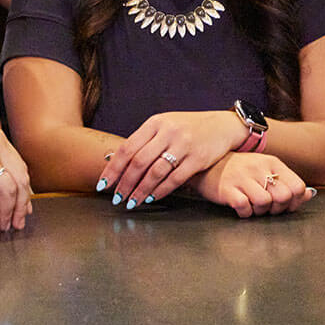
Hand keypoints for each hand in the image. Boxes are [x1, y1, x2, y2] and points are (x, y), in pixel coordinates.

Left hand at [98, 110, 247, 207]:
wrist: (222, 125)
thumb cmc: (187, 128)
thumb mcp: (164, 126)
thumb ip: (143, 142)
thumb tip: (112, 160)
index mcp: (155, 123)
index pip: (128, 148)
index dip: (113, 168)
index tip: (103, 185)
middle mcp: (168, 132)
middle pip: (139, 161)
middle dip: (125, 183)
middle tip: (117, 198)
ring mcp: (184, 145)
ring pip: (155, 172)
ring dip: (140, 190)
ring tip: (131, 202)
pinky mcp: (198, 158)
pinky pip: (175, 179)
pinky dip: (160, 191)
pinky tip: (151, 198)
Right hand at [195, 152, 313, 216]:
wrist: (209, 164)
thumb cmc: (242, 170)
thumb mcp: (266, 170)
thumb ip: (288, 182)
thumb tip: (309, 194)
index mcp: (273, 163)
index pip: (297, 186)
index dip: (294, 202)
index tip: (284, 205)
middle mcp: (259, 168)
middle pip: (283, 196)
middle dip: (278, 209)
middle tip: (267, 208)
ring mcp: (242, 178)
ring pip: (264, 202)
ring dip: (260, 211)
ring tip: (253, 207)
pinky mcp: (227, 189)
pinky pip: (244, 206)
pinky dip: (245, 213)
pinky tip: (242, 208)